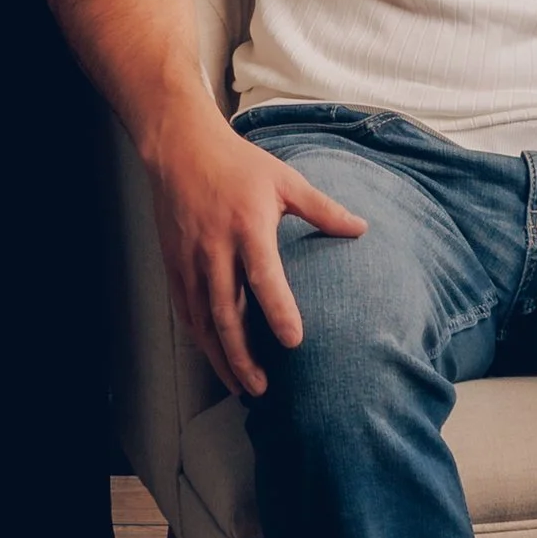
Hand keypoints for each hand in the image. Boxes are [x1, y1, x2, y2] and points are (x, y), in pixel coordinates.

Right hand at [147, 112, 365, 395]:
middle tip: (261, 389)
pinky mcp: (174, 264)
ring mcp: (190, 259)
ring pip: (202, 320)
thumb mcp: (284, 180)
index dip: (278, 309)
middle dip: (242, 355)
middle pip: (225, 312)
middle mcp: (215, 248)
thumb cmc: (239, 164)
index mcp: (247, 226)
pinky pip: (186, 310)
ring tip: (241, 387)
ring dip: (220, 357)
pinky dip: (200, 339)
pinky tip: (216, 357)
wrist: (181, 148)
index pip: (263, 275)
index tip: (293, 342)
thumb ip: (323, 209)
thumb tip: (362, 229)